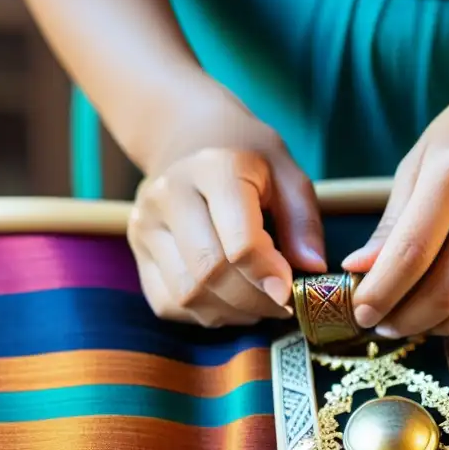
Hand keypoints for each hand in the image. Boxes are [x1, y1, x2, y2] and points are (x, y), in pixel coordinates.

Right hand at [128, 77, 325, 326]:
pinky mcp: (137, 248)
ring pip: (187, 293)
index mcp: (213, 168)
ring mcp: (146, 223)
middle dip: (254, 301)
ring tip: (259, 303)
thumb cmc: (246, 156)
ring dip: (231, 312)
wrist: (188, 136)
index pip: (239, 241)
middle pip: (210, 272)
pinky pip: (167, 302)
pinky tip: (229, 300)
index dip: (269, 275)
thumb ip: (303, 221)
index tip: (291, 292)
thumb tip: (312, 270)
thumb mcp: (286, 173)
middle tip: (283, 305)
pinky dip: (204, 313)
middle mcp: (169, 194)